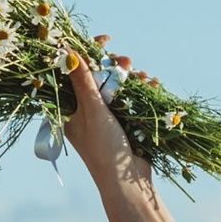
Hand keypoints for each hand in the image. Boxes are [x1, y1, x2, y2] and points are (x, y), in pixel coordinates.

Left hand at [62, 56, 151, 196]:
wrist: (127, 181)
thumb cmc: (103, 148)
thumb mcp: (93, 110)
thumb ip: (82, 80)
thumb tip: (68, 50)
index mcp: (68, 107)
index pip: (74, 71)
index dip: (88, 52)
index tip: (105, 40)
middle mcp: (84, 109)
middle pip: (98, 75)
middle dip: (114, 65)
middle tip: (127, 61)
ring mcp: (104, 115)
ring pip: (116, 85)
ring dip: (131, 77)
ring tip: (144, 77)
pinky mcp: (122, 122)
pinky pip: (130, 98)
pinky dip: (141, 91)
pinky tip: (152, 85)